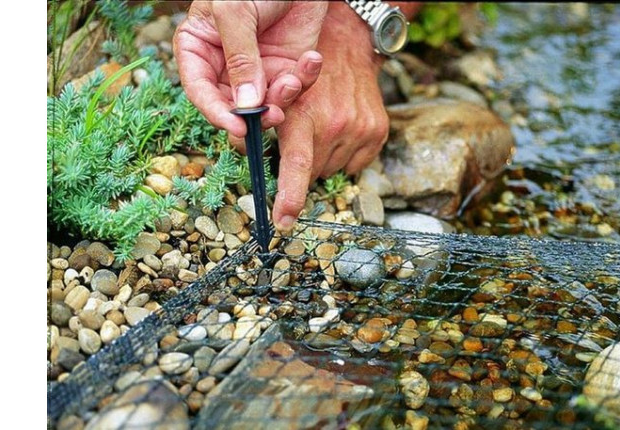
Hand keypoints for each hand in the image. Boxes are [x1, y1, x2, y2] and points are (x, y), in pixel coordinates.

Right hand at [173, 1, 327, 139]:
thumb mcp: (235, 12)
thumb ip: (239, 57)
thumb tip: (245, 104)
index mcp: (198, 49)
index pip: (199, 90)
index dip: (216, 112)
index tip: (238, 127)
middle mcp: (225, 65)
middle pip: (232, 107)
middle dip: (255, 114)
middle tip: (274, 113)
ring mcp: (257, 69)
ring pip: (265, 105)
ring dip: (282, 99)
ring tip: (293, 80)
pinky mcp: (286, 66)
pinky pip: (295, 88)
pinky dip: (305, 79)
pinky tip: (311, 59)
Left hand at [268, 2, 393, 230]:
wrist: (346, 43)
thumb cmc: (300, 67)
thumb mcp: (274, 89)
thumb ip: (260, 123)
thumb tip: (241, 150)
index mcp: (305, 114)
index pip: (297, 165)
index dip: (289, 197)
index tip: (282, 223)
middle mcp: (335, 124)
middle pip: (311, 172)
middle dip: (300, 162)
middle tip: (300, 136)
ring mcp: (359, 129)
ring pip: (331, 169)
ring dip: (321, 156)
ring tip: (321, 126)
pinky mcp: (377, 131)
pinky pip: (353, 165)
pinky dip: (342, 154)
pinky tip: (338, 129)